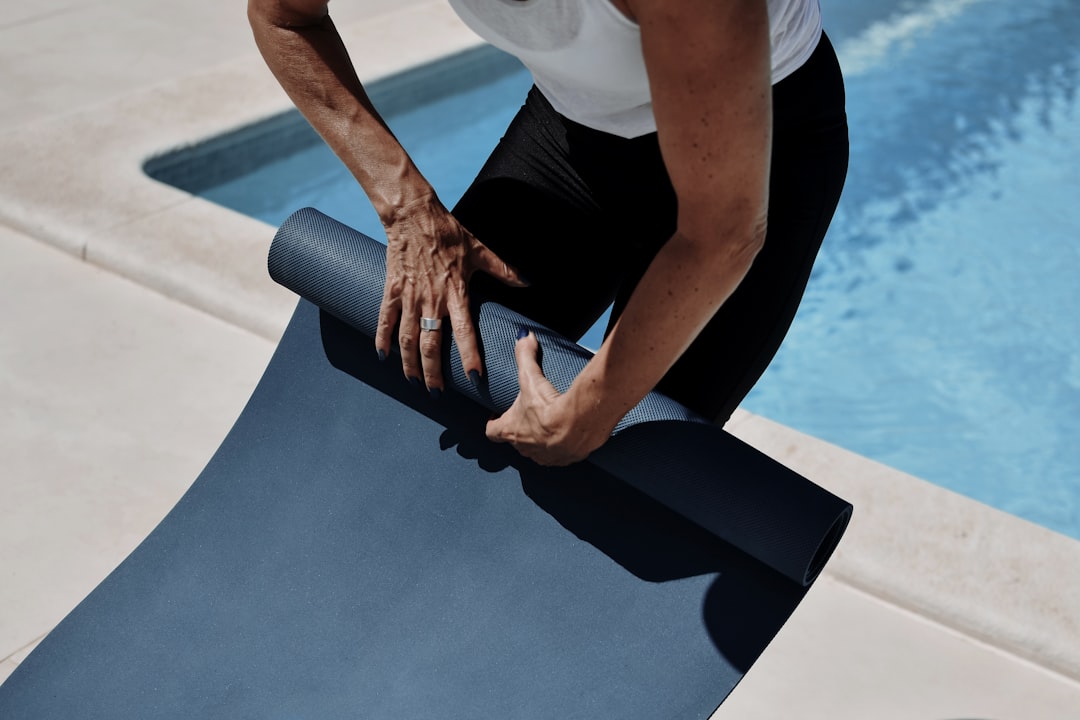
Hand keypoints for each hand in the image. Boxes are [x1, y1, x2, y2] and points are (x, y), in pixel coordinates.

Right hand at [375, 193, 526, 392]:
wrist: (413, 215)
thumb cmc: (448, 232)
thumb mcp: (479, 250)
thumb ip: (502, 269)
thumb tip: (527, 281)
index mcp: (455, 292)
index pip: (465, 331)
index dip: (469, 355)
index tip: (474, 376)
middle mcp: (432, 300)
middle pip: (431, 344)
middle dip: (433, 372)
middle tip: (437, 392)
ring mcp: (409, 297)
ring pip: (408, 338)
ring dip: (409, 363)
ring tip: (413, 381)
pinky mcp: (392, 290)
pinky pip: (384, 320)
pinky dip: (382, 339)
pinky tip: (384, 356)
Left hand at [486, 331, 611, 465]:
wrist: (577, 424)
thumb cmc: (548, 405)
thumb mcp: (532, 377)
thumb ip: (525, 356)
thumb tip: (523, 336)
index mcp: (511, 431)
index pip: (491, 432)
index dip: (493, 424)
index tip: (496, 417)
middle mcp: (525, 448)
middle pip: (516, 442)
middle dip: (520, 430)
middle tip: (528, 416)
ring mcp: (545, 457)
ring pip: (538, 452)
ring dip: (541, 441)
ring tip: (550, 426)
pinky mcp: (565, 460)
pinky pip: (559, 456)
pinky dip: (562, 448)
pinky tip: (569, 435)